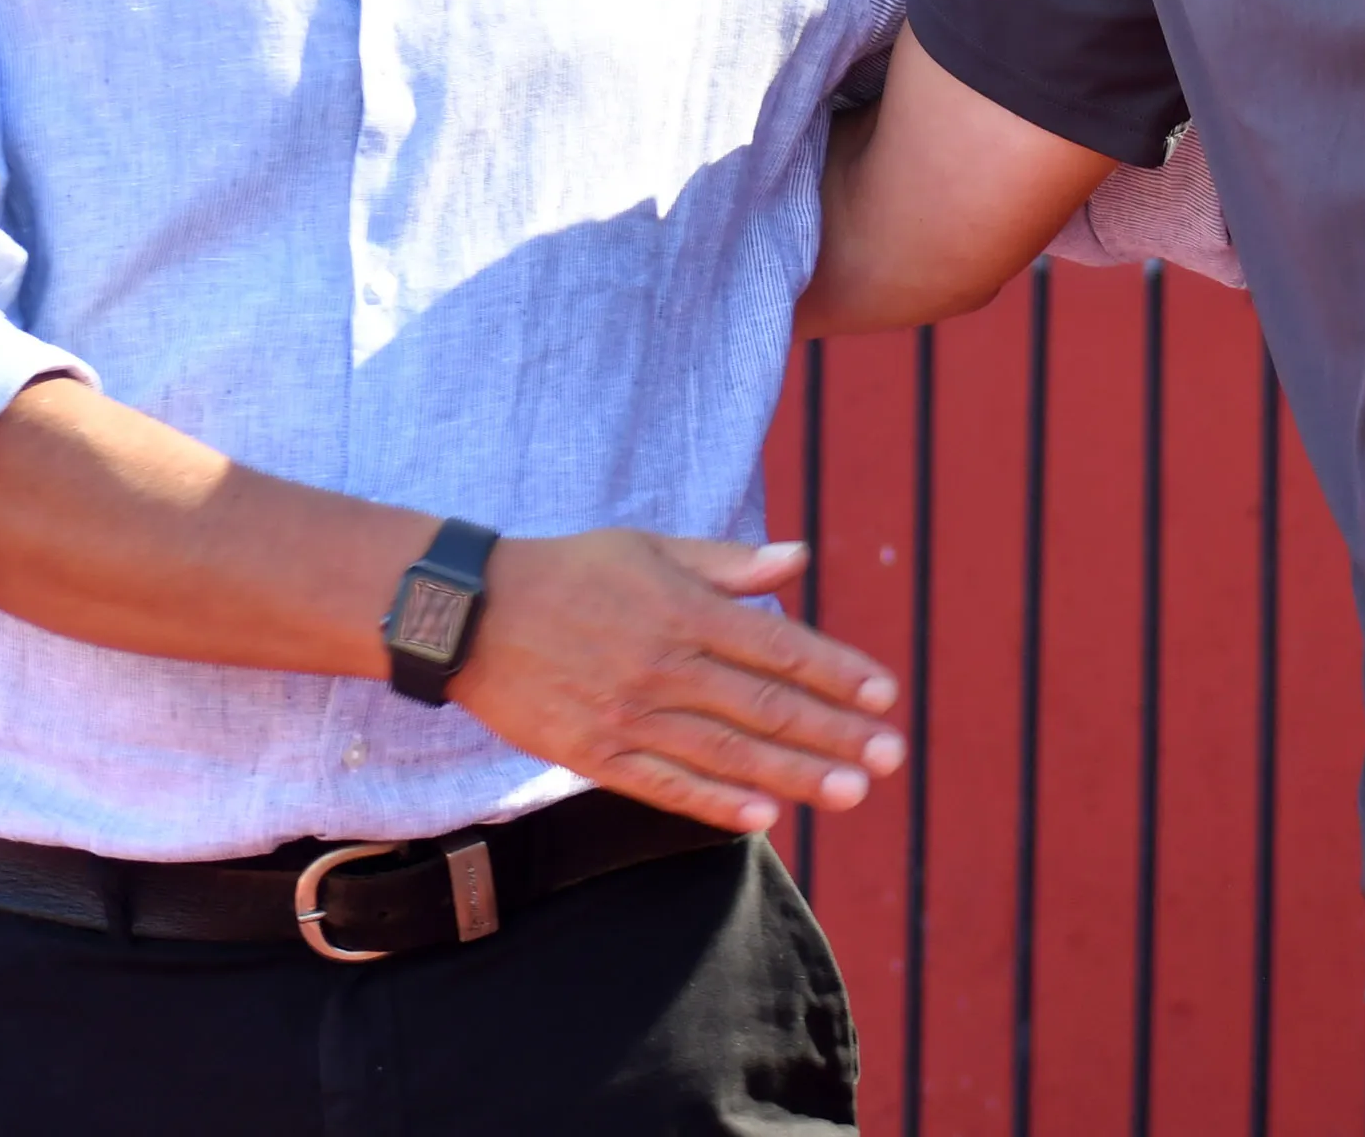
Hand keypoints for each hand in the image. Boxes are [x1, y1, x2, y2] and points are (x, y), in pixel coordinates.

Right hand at [451, 532, 905, 835]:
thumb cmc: (569, 571)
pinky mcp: (596, 754)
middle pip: (765, 706)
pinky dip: (718, 803)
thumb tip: (799, 557)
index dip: (836, 671)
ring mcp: (629, 714)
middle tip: (893, 755)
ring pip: (727, 752)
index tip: (885, 694)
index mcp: (681, 608)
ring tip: (853, 791)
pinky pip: (666, 786)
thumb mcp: (648, 548)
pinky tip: (765, 816)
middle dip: (836, 732)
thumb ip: (726, 562)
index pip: (777, 645)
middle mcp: (663, 664)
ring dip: (796, 774)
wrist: (471, 614)